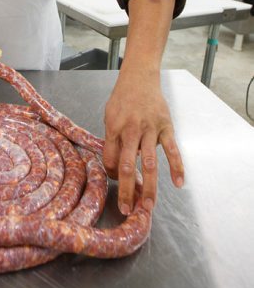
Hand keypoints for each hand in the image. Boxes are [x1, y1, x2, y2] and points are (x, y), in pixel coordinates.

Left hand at [102, 71, 184, 214]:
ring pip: (150, 163)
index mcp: (113, 128)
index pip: (111, 159)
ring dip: (149, 187)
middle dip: (126, 190)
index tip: (116, 181)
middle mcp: (131, 130)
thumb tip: (117, 166)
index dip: (112, 174)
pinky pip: (172, 150)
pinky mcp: (166, 127)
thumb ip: (113, 140)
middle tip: (126, 210)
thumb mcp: (109, 116)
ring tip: (148, 206)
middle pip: (127, 165)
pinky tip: (179, 183)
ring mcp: (150, 129)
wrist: (139, 78)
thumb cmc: (122, 99)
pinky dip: (177, 167)